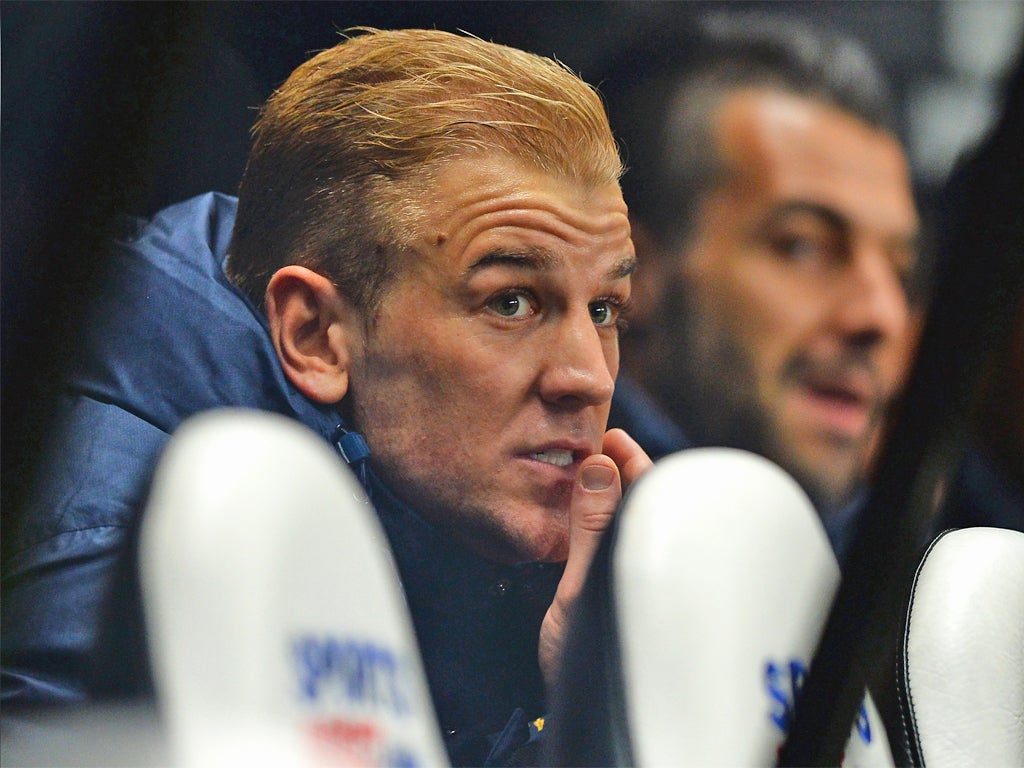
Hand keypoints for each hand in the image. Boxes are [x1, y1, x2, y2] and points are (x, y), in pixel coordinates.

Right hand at [538, 428, 652, 689]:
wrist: (582, 713)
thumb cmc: (592, 661)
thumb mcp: (584, 587)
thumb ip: (595, 528)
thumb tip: (601, 467)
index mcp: (648, 557)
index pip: (653, 493)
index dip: (633, 460)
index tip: (609, 436)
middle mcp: (642, 564)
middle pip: (639, 503)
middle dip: (617, 472)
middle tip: (588, 447)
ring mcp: (627, 577)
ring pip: (621, 522)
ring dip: (601, 494)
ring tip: (576, 471)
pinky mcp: (607, 591)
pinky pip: (605, 542)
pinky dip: (590, 521)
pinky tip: (571, 513)